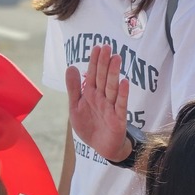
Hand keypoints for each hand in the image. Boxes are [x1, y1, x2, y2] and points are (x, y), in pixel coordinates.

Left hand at [65, 44, 129, 161]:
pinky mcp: (118, 118)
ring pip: (112, 88)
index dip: (94, 61)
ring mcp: (111, 107)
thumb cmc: (89, 126)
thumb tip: (71, 66)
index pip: (92, 74)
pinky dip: (122, 94)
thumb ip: (73, 88)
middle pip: (103, 78)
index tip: (97, 47)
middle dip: (104, 62)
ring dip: (114, 73)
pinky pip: (120, 104)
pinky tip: (124, 82)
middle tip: (107, 47)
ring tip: (116, 58)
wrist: (100, 147)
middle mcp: (102, 97)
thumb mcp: (75, 107)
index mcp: (90, 94)